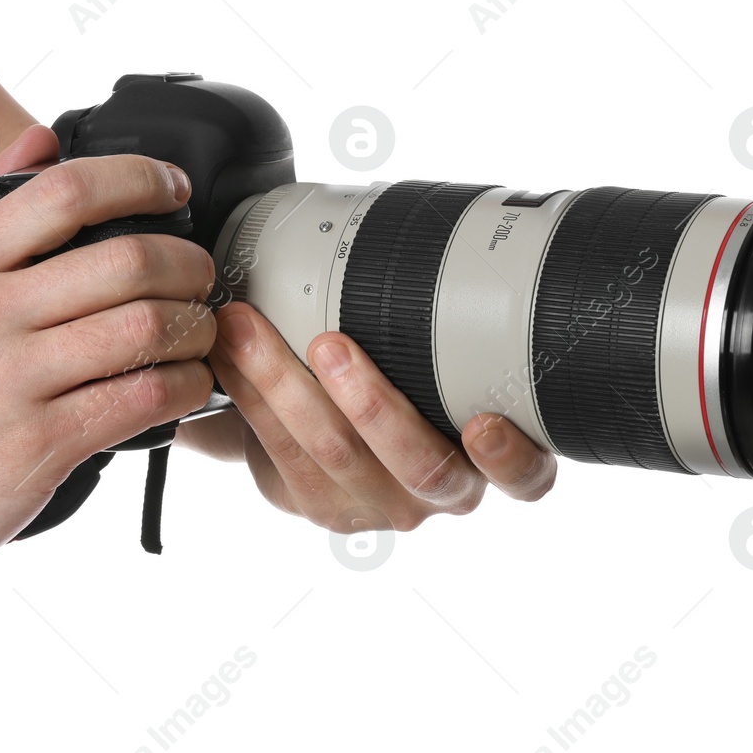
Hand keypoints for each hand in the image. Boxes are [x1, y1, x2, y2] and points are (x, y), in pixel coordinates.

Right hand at [0, 128, 217, 579]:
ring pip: (147, 329)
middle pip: (127, 261)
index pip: (64, 192)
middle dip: (188, 264)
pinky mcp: (45, 441)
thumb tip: (44, 138)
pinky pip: (144, 397)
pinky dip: (184, 386)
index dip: (137, 179)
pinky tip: (185, 384)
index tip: (174, 187)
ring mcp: (15, 379)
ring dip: (195, 328)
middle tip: (201, 276)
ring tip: (199, 333)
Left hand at [180, 302, 555, 531]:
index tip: (485, 425)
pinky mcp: (317, 503)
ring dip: (284, 388)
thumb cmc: (409, 378)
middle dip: (367, 401)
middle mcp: (441, 491)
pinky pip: (280, 464)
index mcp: (487, 458)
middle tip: (328, 342)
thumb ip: (439, 326)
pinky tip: (226, 382)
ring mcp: (377, 504)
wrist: (336, 424)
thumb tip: (422, 248)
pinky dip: (251, 411)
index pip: (527, 477)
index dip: (510, 458)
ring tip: (250, 334)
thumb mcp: (434, 358)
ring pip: (333, 455)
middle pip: (413, 462)